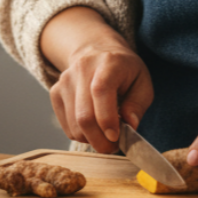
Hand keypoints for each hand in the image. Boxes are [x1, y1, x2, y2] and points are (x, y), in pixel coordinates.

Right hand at [49, 40, 153, 154]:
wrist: (97, 50)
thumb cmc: (124, 70)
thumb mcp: (142, 82)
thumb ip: (138, 105)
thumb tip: (129, 126)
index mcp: (108, 62)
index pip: (101, 91)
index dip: (107, 119)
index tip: (116, 137)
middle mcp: (82, 68)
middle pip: (84, 115)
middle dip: (100, 140)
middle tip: (113, 146)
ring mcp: (65, 80)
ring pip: (74, 125)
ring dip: (91, 139)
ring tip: (105, 135)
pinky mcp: (55, 92)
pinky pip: (66, 126)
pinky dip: (80, 135)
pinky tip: (92, 126)